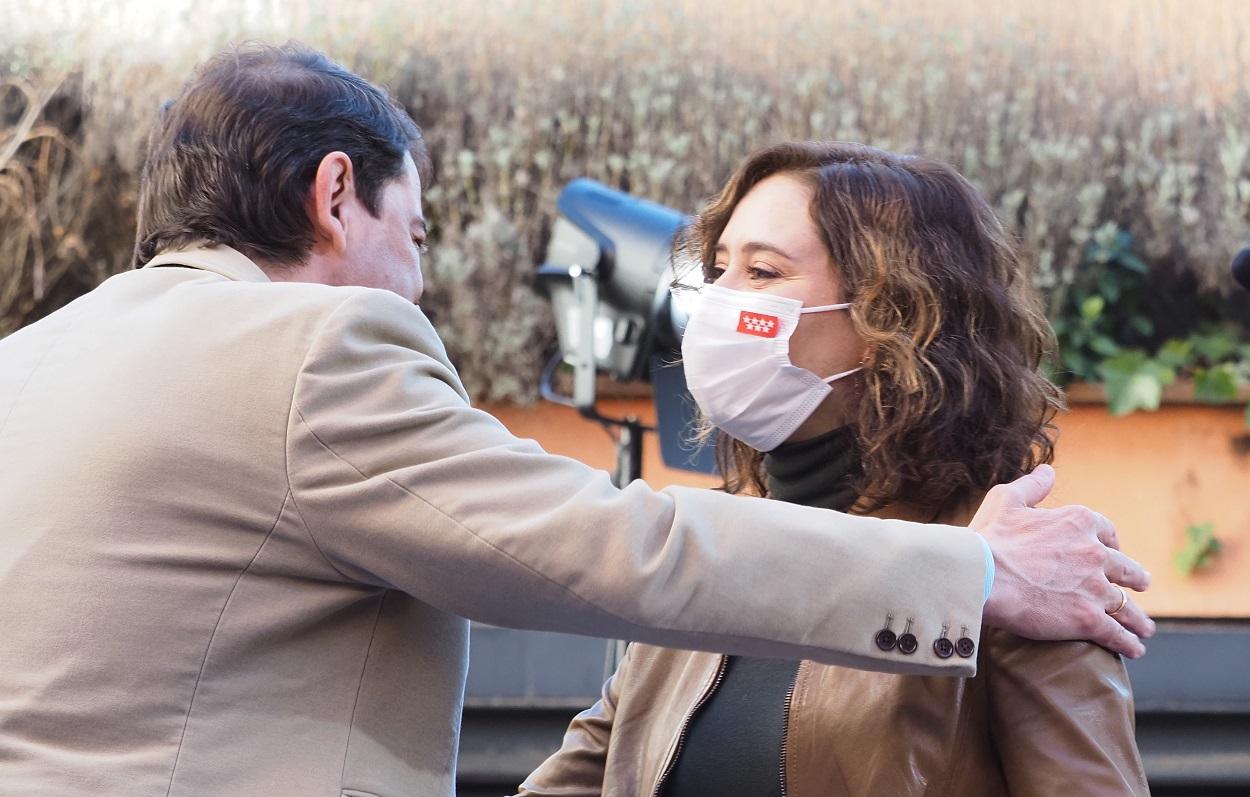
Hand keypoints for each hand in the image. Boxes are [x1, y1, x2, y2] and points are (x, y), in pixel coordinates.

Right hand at [972, 464, 1154, 657]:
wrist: (980, 575)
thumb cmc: (988, 538)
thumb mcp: (1007, 499)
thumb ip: (1032, 486)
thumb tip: (1048, 471)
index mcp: (1078, 522)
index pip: (1107, 532)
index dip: (1111, 544)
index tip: (1111, 551)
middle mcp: (1095, 553)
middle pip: (1127, 569)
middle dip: (1135, 579)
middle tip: (1140, 586)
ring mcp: (1094, 588)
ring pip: (1126, 606)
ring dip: (1137, 619)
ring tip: (1144, 628)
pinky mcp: (1088, 619)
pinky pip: (1117, 634)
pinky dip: (1128, 643)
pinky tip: (1134, 649)